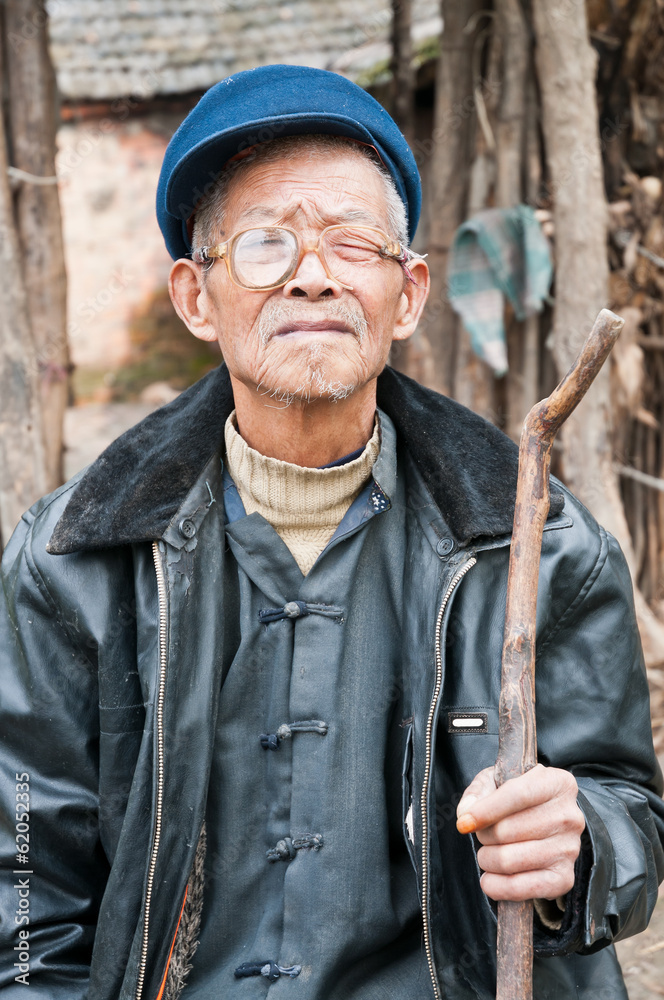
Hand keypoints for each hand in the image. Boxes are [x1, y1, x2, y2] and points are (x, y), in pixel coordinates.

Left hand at [455, 763, 585, 901]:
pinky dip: (496, 886)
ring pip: (509, 860)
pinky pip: (521, 888)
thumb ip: (478, 792)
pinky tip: (490, 878)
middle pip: (508, 831)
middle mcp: (569, 816)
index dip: (487, 810)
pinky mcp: (564, 878)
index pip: (518, 795)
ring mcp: (570, 849)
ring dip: (487, 859)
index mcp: (558, 784)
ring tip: (488, 853)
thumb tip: (466, 814)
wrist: (548, 824)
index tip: (464, 823)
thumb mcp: (498, 782)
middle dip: (484, 835)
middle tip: (484, 834)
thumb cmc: (519, 800)